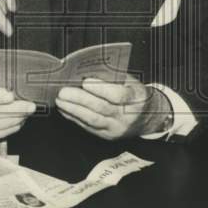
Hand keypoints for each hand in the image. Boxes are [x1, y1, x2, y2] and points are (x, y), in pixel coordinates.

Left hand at [55, 76, 170, 139]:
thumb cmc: (135, 94)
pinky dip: (74, 118)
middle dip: (80, 99)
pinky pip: (89, 127)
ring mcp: (117, 128)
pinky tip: (65, 110)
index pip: (118, 95)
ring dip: (73, 110)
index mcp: (136, 99)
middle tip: (63, 91)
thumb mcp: (130, 82)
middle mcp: (127, 116)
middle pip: (101, 108)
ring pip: (92, 120)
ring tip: (60, 100)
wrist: (147, 117)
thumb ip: (112, 77)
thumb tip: (87, 72)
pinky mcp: (108, 136)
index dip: (101, 89)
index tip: (85, 81)